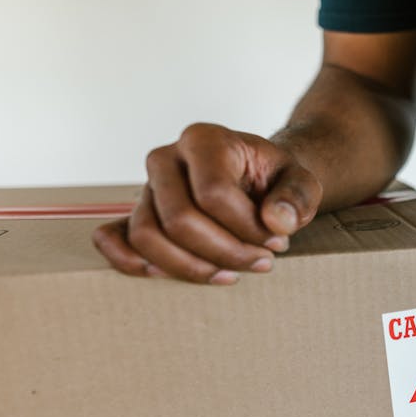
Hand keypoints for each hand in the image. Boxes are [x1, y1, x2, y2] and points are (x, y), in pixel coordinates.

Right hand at [92, 123, 322, 283]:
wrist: (259, 178)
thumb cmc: (277, 179)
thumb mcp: (302, 181)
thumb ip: (297, 197)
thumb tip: (277, 221)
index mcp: (204, 140)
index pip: (214, 195)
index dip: (247, 228)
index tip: (278, 241)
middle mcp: (167, 159)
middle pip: (179, 220)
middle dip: (224, 252)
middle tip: (261, 262)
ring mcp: (147, 187)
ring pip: (147, 236)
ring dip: (191, 267)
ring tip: (230, 274)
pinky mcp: (137, 213)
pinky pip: (113, 238)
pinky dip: (129, 261)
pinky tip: (163, 276)